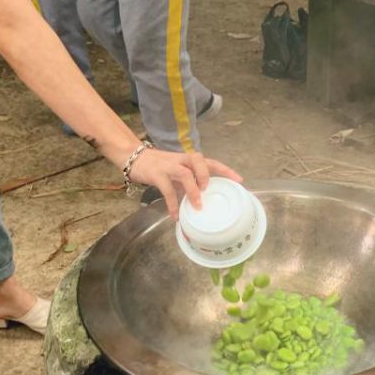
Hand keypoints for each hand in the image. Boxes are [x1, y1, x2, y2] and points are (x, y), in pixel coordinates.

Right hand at [128, 148, 242, 219]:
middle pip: (199, 160)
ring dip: (192, 190)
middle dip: (206, 175)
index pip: (211, 162)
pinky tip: (175, 216)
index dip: (226, 170)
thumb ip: (189, 184)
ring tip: (197, 206)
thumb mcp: (178, 173)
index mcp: (190, 160)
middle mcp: (182, 160)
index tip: (240, 180)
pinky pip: (166, 189)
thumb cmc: (160, 167)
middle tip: (208, 190)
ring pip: (184, 173)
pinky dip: (172, 204)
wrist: (135, 158)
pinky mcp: (156, 174)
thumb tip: (201, 203)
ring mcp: (169, 165)